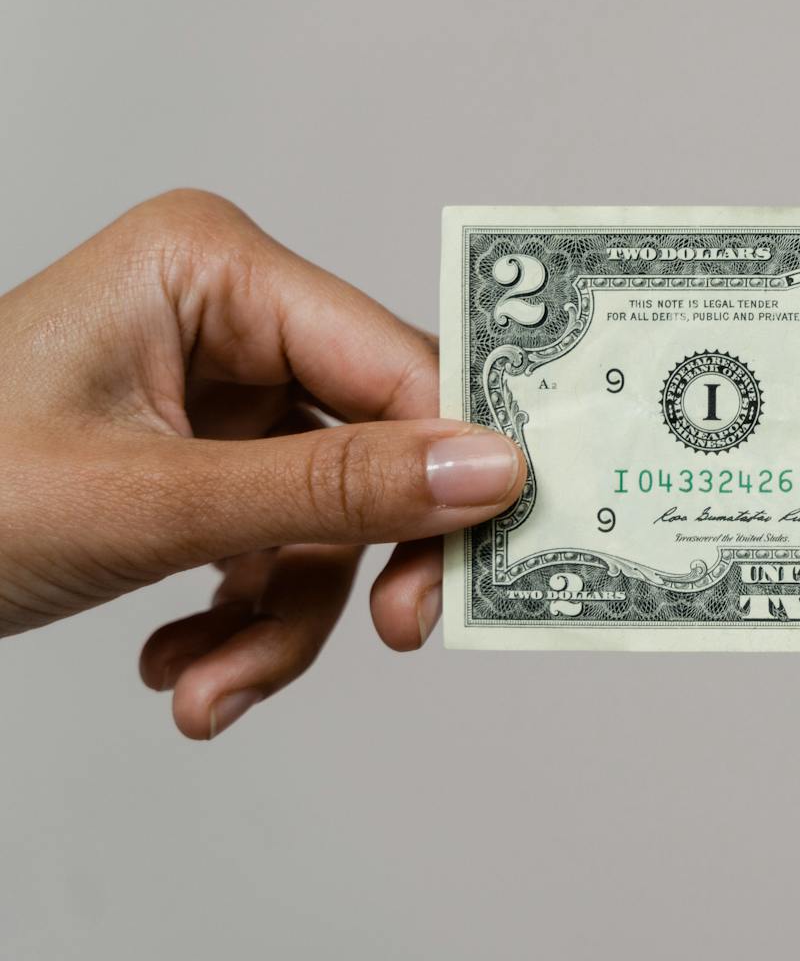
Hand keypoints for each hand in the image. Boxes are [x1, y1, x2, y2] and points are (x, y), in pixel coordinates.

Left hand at [0, 191, 524, 736]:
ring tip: (206, 691)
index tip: (494, 557)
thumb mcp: (144, 504)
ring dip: (280, 621)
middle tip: (394, 635)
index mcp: (214, 269)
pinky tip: (177, 667)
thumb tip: (490, 473)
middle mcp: (228, 316)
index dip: (452, 461)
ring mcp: (216, 393)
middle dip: (352, 565)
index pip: (393, 360)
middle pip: (374, 446)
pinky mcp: (200, 461)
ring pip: (327, 519)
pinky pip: (275, 545)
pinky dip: (240, 621)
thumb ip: (330, 494)